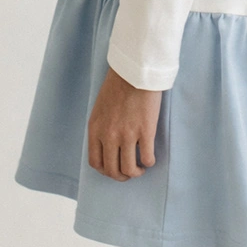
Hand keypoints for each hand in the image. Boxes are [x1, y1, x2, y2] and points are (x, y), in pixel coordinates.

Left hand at [87, 64, 161, 180]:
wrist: (135, 71)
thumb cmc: (118, 84)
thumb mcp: (100, 107)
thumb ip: (101, 127)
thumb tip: (108, 145)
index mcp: (95, 129)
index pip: (95, 162)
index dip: (105, 170)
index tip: (114, 168)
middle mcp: (108, 135)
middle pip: (112, 170)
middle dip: (121, 176)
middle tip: (130, 171)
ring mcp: (127, 135)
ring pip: (129, 169)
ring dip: (136, 173)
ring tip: (141, 167)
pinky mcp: (145, 131)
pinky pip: (147, 158)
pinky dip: (149, 162)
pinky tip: (150, 157)